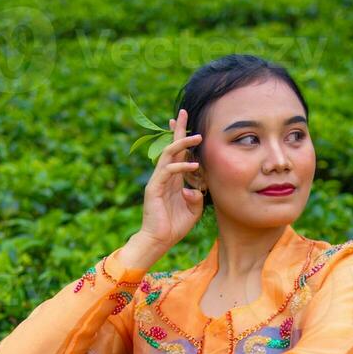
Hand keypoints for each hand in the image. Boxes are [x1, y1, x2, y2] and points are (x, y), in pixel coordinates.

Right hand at [139, 107, 204, 250]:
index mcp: (173, 179)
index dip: (181, 137)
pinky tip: (194, 165)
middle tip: (184, 113)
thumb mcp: (193, 209)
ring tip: (197, 137)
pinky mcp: (155, 188)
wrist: (159, 240)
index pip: (177, 153)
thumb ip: (197, 196)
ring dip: (182, 144)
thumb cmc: (175, 226)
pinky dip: (181, 166)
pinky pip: (168, 171)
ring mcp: (158, 180)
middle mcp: (165, 176)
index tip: (185, 120)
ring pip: (168, 154)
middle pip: (170, 146)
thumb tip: (196, 188)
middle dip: (178, 130)